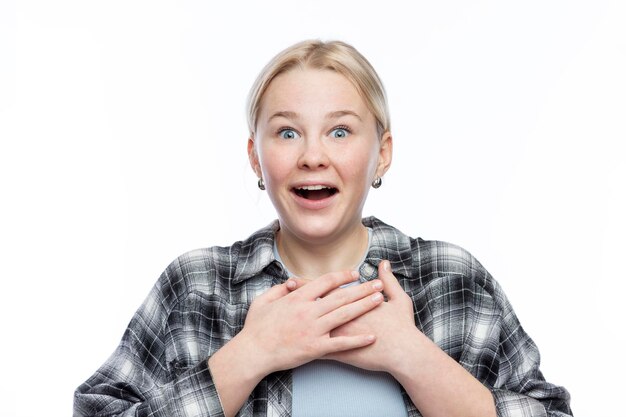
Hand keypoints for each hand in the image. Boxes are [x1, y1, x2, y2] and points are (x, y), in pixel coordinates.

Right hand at [235, 270, 385, 376]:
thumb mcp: (263, 300)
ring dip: (364, 306)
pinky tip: (371, 337)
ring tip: (380, 300)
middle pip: (341, 296)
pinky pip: (340, 343)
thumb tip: (294, 281)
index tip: (355, 274)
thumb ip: (280, 289)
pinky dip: (357, 340)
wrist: (253, 352)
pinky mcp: (315, 348)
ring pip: (344, 315)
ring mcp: (313, 329)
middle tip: (378, 284)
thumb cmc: (256, 327)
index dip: (342, 276)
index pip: (326, 282)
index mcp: (297, 298)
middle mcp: (308, 311)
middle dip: (362, 289)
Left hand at [289, 261, 420, 374]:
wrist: (403, 352)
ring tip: (281, 320)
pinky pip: (317, 350)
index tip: (292, 282)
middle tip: (278, 299)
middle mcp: (340, 317)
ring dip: (295, 325)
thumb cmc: (402, 327)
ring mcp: (338, 336)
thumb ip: (389, 280)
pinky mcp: (339, 353)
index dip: (306, 286)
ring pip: (310, 329)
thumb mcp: (398, 299)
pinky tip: (293, 346)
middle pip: (312, 308)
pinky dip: (304, 347)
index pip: (323, 290)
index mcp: (350, 303)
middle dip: (294, 303)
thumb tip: (384, 264)